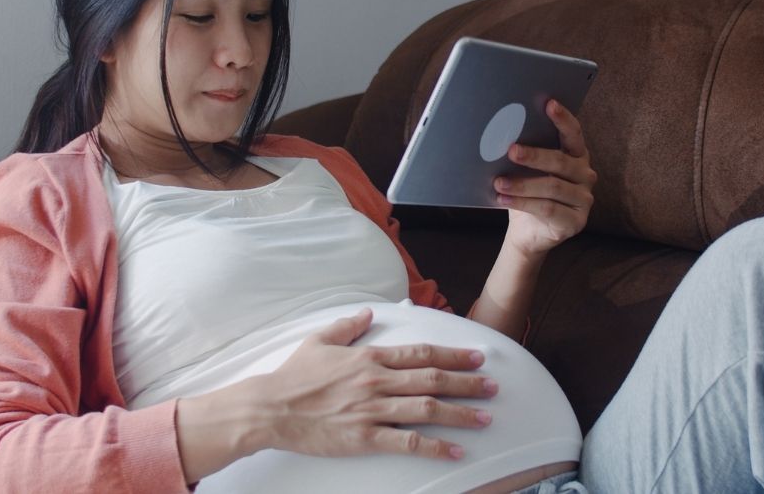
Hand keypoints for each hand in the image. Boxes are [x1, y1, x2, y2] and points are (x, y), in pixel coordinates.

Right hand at [253, 308, 495, 460]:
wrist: (269, 408)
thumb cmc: (292, 377)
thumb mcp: (319, 341)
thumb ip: (347, 326)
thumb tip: (369, 312)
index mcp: (369, 357)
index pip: (421, 353)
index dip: (453, 354)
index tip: (476, 356)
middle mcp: (377, 381)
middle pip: (433, 379)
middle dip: (468, 382)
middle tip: (494, 386)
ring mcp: (373, 409)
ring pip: (427, 408)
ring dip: (460, 413)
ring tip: (485, 417)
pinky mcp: (365, 437)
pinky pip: (407, 441)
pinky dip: (435, 446)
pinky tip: (455, 450)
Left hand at [494, 99, 596, 256]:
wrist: (527, 232)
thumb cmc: (527, 194)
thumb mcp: (526, 172)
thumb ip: (524, 154)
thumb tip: (502, 134)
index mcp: (576, 157)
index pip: (573, 134)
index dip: (562, 119)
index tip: (549, 104)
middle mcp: (586, 176)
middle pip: (560, 161)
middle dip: (534, 155)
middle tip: (511, 150)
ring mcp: (584, 199)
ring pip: (552, 186)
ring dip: (522, 184)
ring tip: (498, 182)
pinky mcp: (576, 221)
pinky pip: (547, 208)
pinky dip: (522, 203)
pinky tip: (503, 198)